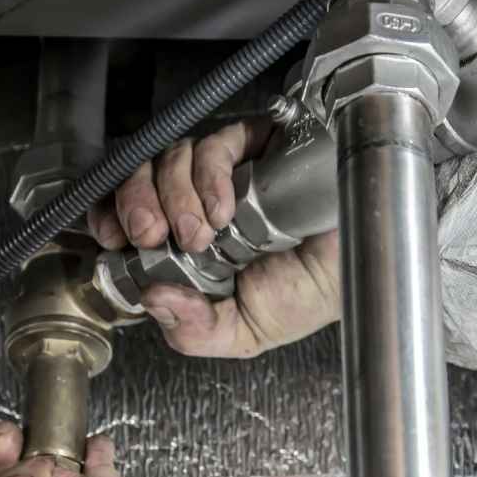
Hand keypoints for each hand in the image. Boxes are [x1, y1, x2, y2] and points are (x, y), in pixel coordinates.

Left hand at [89, 119, 341, 357]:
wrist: (365, 267)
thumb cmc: (312, 294)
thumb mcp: (244, 332)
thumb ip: (195, 330)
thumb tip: (153, 300)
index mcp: (188, 246)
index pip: (132, 216)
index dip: (111, 216)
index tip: (111, 237)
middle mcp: (200, 204)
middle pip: (140, 178)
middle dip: (134, 204)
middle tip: (151, 234)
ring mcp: (226, 174)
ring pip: (171, 158)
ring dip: (175, 195)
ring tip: (201, 233)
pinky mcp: (255, 147)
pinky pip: (215, 144)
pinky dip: (210, 176)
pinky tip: (226, 207)